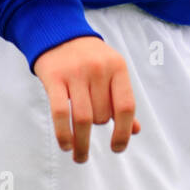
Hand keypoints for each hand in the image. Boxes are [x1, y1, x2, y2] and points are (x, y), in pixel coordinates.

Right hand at [33, 36, 140, 163]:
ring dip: (81, 143)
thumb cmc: (90, 58)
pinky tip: (66, 145)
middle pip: (102, 115)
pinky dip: (64, 134)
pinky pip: (60, 113)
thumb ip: (121, 100)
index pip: (126, 106)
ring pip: (83, 118)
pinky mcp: (54, 78)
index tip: (117, 148)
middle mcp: (99, 69)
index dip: (124, 132)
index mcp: (118, 67)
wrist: (59, 33)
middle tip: (89, 131)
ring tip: (80, 155)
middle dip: (97, 128)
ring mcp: (75, 73)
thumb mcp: (112, 72)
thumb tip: (135, 130)